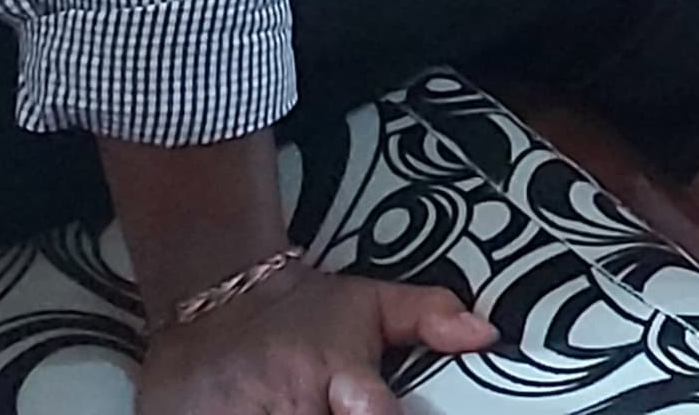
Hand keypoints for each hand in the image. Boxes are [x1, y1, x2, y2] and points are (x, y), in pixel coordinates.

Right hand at [134, 263, 495, 414]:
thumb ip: (429, 315)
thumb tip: (485, 332)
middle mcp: (288, 402)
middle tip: (330, 411)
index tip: (383, 414)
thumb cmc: (299, 311)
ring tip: (304, 412)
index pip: (374, 414)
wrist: (213, 295)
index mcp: (335, 373)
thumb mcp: (367, 304)